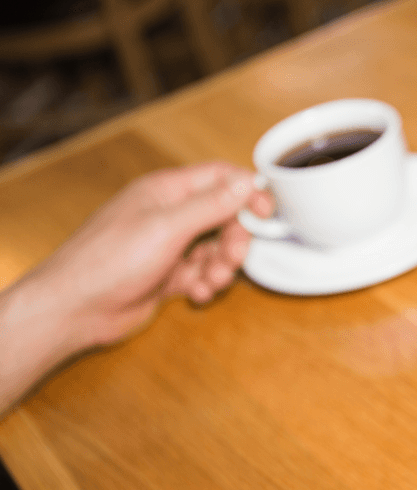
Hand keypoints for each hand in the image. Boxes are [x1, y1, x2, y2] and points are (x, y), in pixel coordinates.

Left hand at [1, 162, 272, 412]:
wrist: (75, 310)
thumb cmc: (106, 263)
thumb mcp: (167, 228)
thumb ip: (210, 205)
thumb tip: (245, 183)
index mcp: (166, 192)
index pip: (220, 179)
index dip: (248, 193)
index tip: (268, 213)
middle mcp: (168, 215)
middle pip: (224, 217)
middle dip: (235, 240)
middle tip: (232, 259)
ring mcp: (168, 246)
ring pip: (216, 249)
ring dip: (221, 268)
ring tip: (206, 282)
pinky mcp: (167, 274)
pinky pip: (202, 274)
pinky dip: (205, 284)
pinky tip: (193, 294)